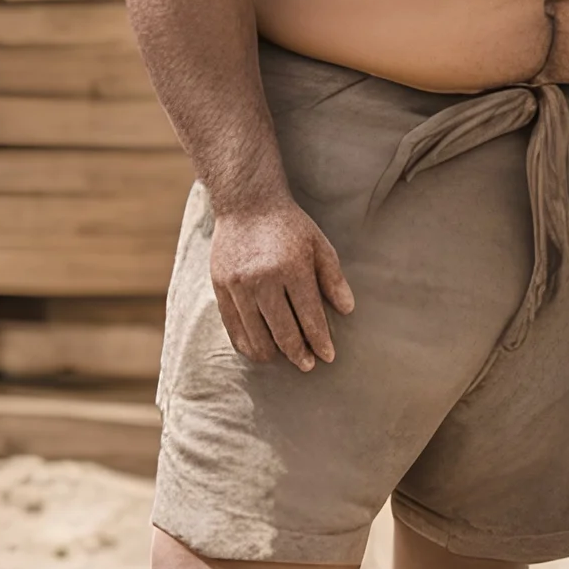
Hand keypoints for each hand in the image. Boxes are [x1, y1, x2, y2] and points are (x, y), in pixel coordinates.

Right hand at [209, 197, 354, 368]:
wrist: (246, 203)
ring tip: (285, 358)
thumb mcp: (319, 245)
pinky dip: (248, 344)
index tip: (328, 356)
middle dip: (299, 354)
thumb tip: (347, 310)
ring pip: (256, 336)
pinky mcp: (220, 287)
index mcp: (292, 268)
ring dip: (273, 354)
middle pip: (283, 332)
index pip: (309, 317)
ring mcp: (238, 285)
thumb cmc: (289, 225)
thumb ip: (333, 278)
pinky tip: (260, 349)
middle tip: (308, 365)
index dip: (320, 341)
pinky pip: (233, 328)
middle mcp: (263, 279)